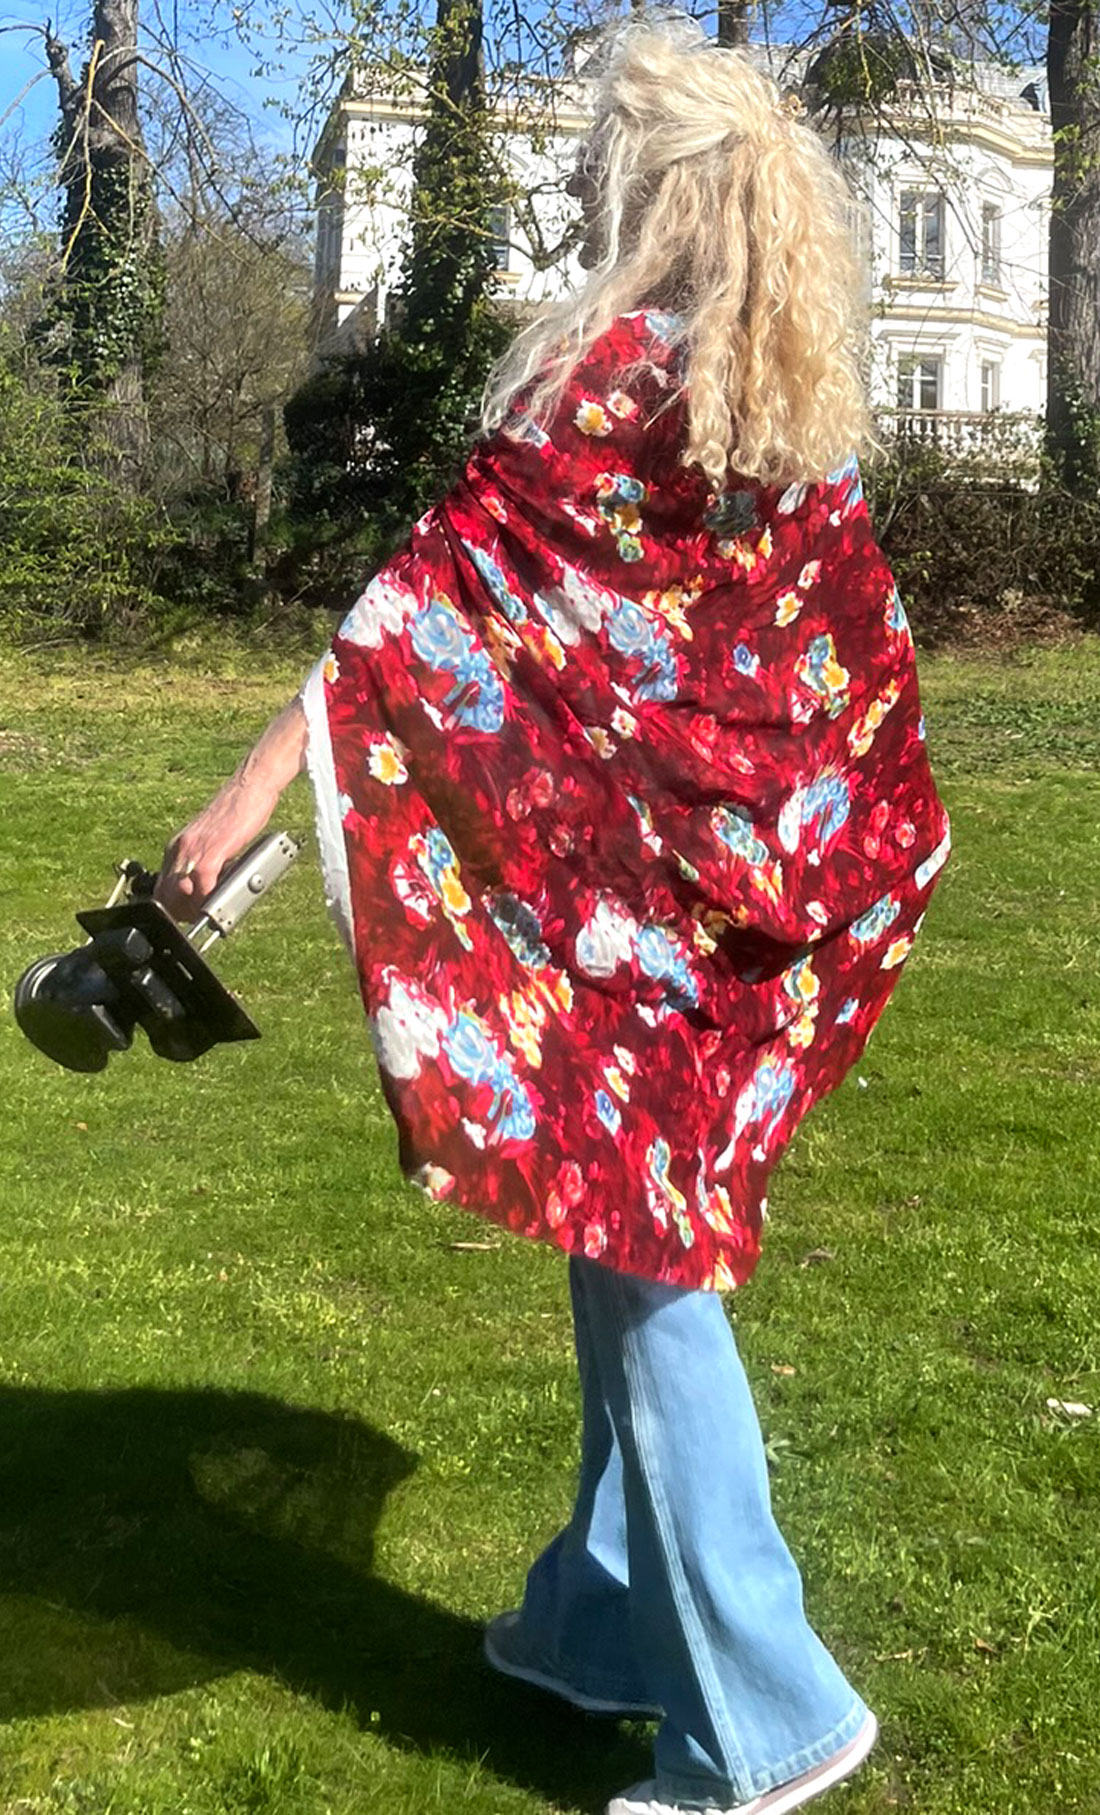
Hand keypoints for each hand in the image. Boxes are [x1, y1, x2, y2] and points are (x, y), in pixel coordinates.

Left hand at [154, 694, 307, 923]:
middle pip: (167, 894)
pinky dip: (207, 897)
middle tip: (200, 919)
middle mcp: (180, 847)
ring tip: (208, 914)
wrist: (250, 785)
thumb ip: (208, 861)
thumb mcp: (215, 840)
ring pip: (179, 892)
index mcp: (178, 846)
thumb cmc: (240, 811)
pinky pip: (201, 882)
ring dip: (193, 909)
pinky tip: (216, 901)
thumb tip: (211, 887)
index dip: (172, 907)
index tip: (187, 917)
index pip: (163, 887)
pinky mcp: (212, 848)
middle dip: (180, 913)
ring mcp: (194, 848)